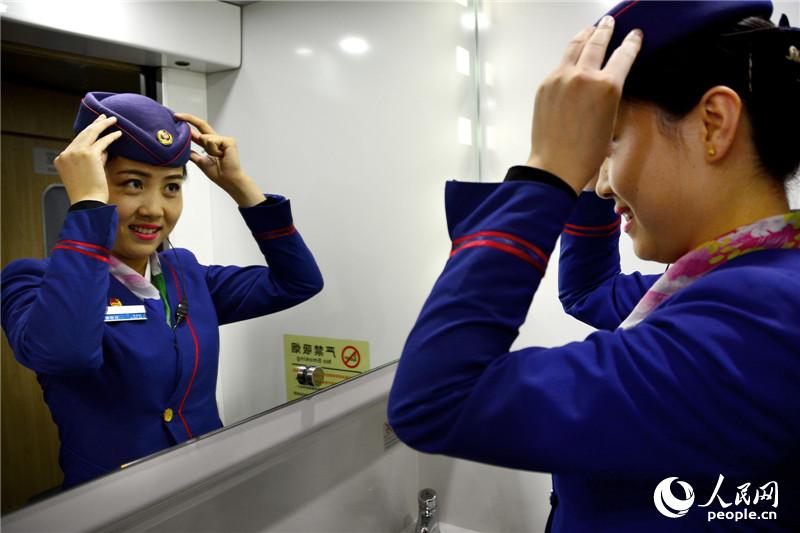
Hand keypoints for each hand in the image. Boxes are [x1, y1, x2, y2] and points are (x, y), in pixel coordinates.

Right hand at [53, 114, 121, 203]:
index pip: (76, 143)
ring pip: (92, 133)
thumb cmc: (88, 193)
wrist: (87, 202)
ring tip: (112, 120)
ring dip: (103, 125)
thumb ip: (93, 160)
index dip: (88, 135)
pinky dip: (111, 136)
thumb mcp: (86, 173)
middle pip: (82, 134)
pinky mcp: (90, 154)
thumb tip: (104, 150)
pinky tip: (118, 133)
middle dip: (94, 124)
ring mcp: (76, 153)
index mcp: (61, 159)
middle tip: (103, 117)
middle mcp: (66, 153)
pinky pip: (103, 141)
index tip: (95, 127)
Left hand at [175, 113, 264, 206]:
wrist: (228, 180)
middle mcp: (217, 139)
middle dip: (188, 118)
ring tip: (217, 157)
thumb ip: (192, 153)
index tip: (176, 119)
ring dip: (208, 149)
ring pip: (205, 137)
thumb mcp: (200, 161)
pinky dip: (213, 149)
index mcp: (210, 144)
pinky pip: (213, 141)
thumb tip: (182, 148)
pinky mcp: (229, 141)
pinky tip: (221, 155)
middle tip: (176, 116)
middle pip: (201, 124)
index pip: (198, 131)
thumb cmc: (218, 174)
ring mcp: (223, 139)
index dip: (188, 124)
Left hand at [526, 16, 641, 194]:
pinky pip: (561, 64)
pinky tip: (573, 56)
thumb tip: (606, 78)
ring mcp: (561, 78)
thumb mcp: (611, 119)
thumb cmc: (586, 152)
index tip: (635, 35)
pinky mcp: (546, 85)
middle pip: (597, 42)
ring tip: (591, 29)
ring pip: (575, 46)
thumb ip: (609, 93)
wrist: (556, 165)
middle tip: (610, 22)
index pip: (624, 54)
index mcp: (607, 86)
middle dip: (606, 30)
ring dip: (585, 35)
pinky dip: (570, 56)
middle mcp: (583, 77)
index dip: (631, 43)